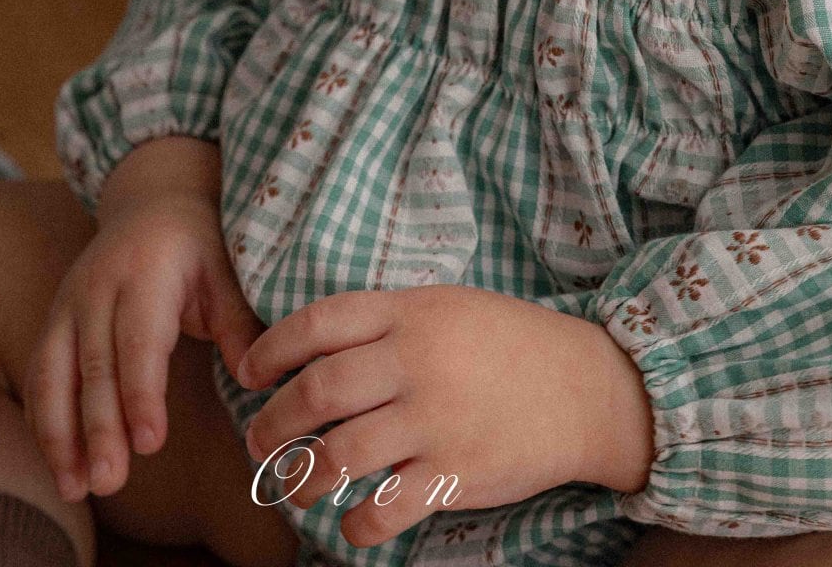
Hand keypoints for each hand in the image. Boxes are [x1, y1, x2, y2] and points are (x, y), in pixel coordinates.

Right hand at [22, 186, 264, 504]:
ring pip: (53, 373)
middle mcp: (98, 287)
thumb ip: (238, 323)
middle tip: (110, 482)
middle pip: (92, 365)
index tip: (149, 445)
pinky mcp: (53, 320)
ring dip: (59, 434)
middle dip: (98, 428)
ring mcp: (68, 303)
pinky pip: (40, 374)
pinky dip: (43, 420)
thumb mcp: (225, 273)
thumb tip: (256, 378)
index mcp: (146, 273)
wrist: (151, 201)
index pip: (139, 341)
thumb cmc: (197, 246)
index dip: (141, 394)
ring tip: (75, 489)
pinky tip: (58, 463)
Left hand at [236, 285, 655, 549]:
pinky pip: (385, 508)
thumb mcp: (446, 306)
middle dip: (273, 422)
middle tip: (258, 442)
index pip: (318, 323)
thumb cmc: (508, 343)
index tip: (247, 372)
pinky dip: (356, 524)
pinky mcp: (454, 471)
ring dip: (301, 478)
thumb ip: (387, 320)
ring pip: (339, 454)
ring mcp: (434, 419)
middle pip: (317, 391)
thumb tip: (315, 345)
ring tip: (293, 486)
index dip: (271, 349)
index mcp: (410, 312)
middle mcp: (415, 361)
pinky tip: (350, 524)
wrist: (584, 387)